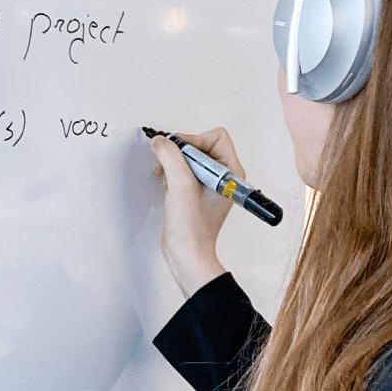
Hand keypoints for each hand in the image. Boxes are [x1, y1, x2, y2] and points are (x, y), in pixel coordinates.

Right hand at [150, 127, 241, 297]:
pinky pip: (183, 169)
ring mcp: (209, 184)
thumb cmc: (193, 229)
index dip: (193, 140)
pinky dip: (171, 173)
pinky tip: (167, 185)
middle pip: (201, 144)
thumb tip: (161, 141)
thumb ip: (171, 157)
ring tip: (167, 178)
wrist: (187, 253)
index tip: (178, 154)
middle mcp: (223, 176)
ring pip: (190, 157)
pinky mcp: (196, 191)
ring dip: (173, 163)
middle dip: (180, 153)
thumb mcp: (180, 185)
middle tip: (169, 165)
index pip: (214, 137)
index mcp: (230, 172)